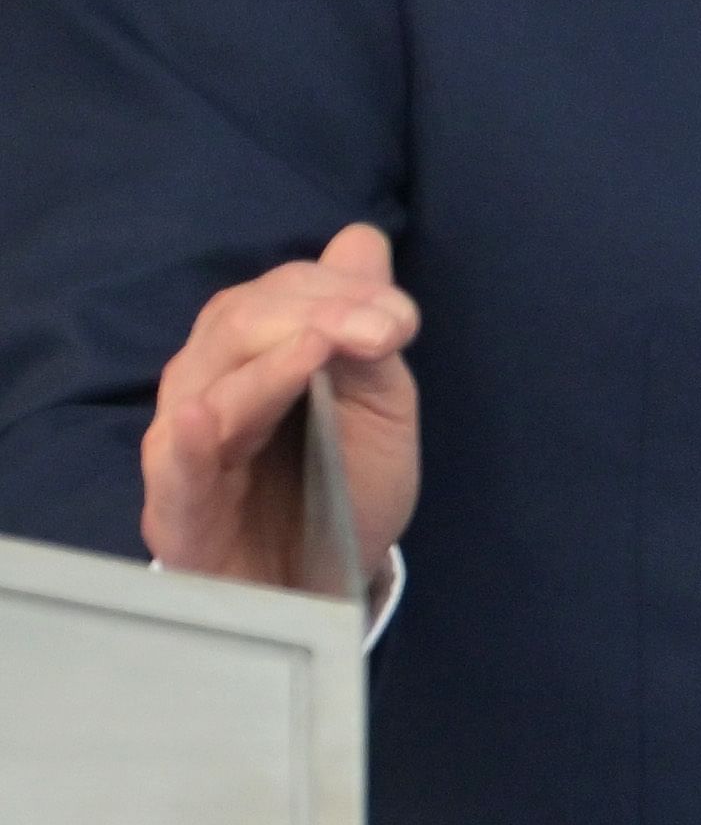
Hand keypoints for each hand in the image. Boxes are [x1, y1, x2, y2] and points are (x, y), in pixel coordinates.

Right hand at [143, 225, 419, 601]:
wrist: (324, 585)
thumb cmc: (341, 489)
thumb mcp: (378, 407)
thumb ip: (369, 330)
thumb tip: (362, 239)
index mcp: (255, 354)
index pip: (281, 295)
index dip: (337, 293)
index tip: (401, 320)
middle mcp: (211, 386)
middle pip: (238, 322)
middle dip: (314, 313)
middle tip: (382, 330)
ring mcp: (189, 446)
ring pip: (209, 384)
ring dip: (266, 362)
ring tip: (316, 344)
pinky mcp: (178, 506)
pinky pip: (176, 466)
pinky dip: (192, 440)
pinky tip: (211, 417)